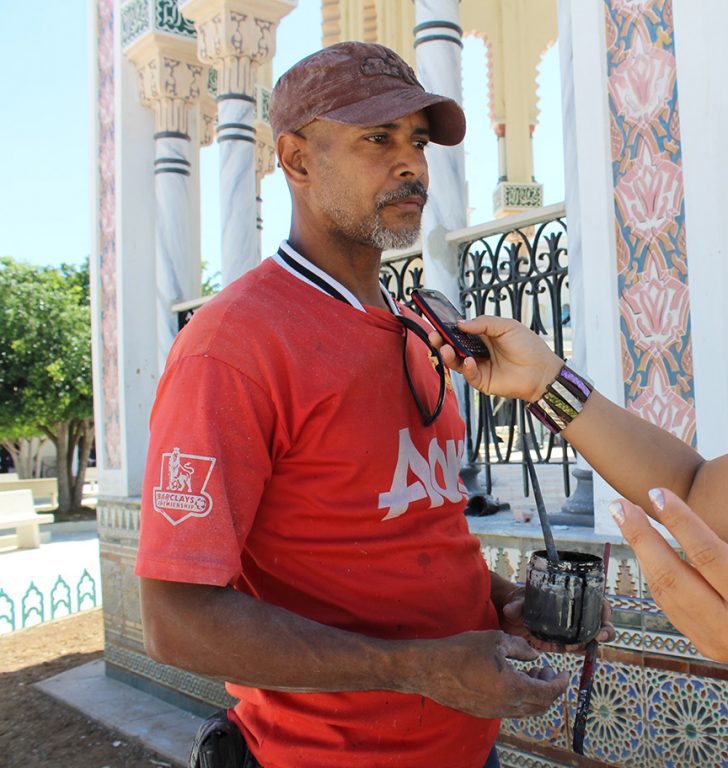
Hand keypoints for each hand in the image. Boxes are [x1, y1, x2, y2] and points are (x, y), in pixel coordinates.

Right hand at [414, 630, 567, 718]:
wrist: (430, 669)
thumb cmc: (462, 651)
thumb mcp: (495, 640)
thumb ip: (520, 647)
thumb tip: (535, 655)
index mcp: (513, 688)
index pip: (548, 693)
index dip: (560, 684)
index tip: (565, 674)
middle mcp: (506, 706)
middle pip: (540, 706)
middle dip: (549, 689)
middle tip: (546, 671)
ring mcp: (493, 712)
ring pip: (525, 710)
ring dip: (533, 694)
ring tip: (528, 673)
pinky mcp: (481, 712)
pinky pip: (509, 709)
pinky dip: (518, 698)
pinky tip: (509, 680)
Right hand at [428, 315, 562, 402]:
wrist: (542, 370)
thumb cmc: (529, 347)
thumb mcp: (507, 326)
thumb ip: (484, 323)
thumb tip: (461, 323)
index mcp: (482, 335)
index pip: (459, 331)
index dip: (447, 327)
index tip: (436, 322)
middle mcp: (477, 350)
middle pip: (453, 346)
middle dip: (441, 341)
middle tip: (433, 335)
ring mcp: (478, 366)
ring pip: (456, 361)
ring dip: (448, 355)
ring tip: (445, 348)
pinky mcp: (482, 381)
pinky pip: (469, 374)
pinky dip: (467, 368)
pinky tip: (470, 361)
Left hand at [500, 587, 614, 652]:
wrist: (511, 618)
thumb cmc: (519, 602)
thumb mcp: (518, 602)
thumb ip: (516, 606)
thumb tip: (511, 610)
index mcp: (571, 597)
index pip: (595, 599)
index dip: (604, 606)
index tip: (604, 612)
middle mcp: (576, 614)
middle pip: (601, 622)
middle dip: (606, 630)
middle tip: (598, 636)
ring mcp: (572, 631)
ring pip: (594, 638)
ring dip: (592, 643)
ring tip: (576, 645)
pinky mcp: (565, 645)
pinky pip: (579, 649)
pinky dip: (579, 651)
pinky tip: (569, 650)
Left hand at [610, 488, 727, 662]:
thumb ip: (721, 551)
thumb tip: (689, 519)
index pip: (710, 557)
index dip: (682, 522)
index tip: (657, 493)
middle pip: (674, 577)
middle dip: (642, 537)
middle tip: (619, 505)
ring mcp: (720, 643)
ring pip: (666, 594)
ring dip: (642, 553)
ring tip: (627, 519)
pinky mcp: (710, 648)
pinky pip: (672, 607)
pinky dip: (656, 576)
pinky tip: (646, 551)